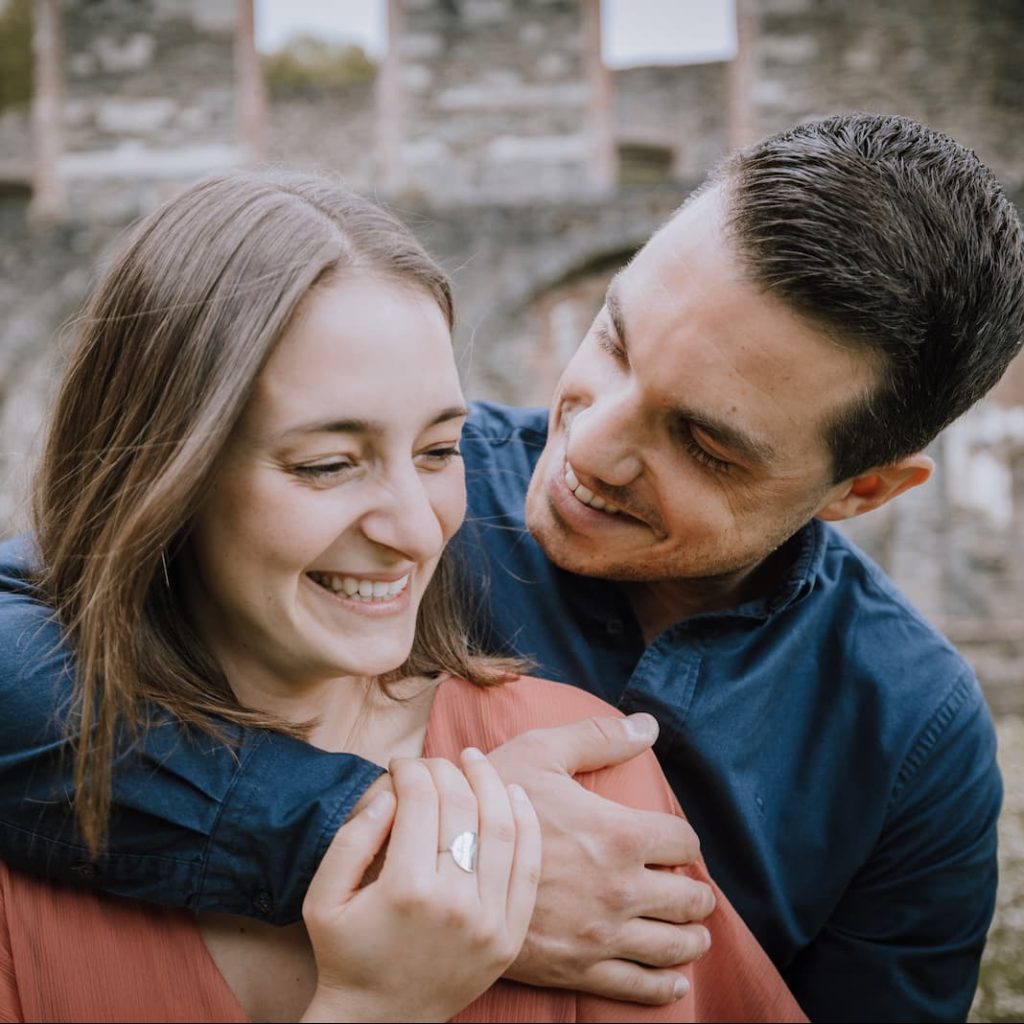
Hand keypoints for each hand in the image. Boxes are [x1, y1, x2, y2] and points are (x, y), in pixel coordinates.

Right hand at [300, 748, 540, 1022]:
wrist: (381, 1022)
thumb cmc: (346, 954)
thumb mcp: (323, 898)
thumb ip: (350, 839)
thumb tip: (389, 794)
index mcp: (406, 889)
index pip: (421, 800)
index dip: (411, 769)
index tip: (400, 763)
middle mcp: (455, 903)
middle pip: (462, 806)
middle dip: (446, 770)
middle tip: (432, 761)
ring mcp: (489, 920)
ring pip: (502, 827)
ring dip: (490, 782)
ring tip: (474, 760)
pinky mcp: (510, 934)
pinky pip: (529, 865)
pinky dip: (526, 822)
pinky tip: (514, 793)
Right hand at [488, 713, 714, 1004]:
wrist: (443, 868)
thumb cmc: (489, 801)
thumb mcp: (540, 753)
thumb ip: (598, 737)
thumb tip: (647, 725)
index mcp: (617, 834)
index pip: (682, 841)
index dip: (684, 840)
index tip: (676, 843)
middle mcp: (619, 889)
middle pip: (687, 898)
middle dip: (695, 893)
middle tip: (694, 892)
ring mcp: (600, 934)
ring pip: (672, 945)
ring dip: (692, 939)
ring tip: (695, 934)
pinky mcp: (579, 969)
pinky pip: (639, 987)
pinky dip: (666, 986)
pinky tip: (676, 981)